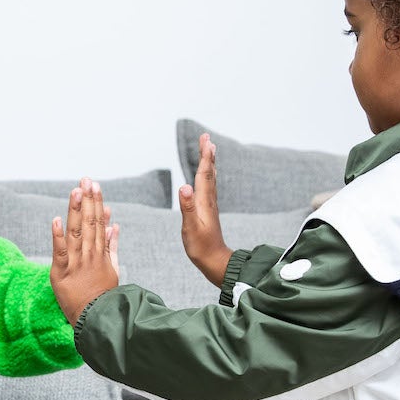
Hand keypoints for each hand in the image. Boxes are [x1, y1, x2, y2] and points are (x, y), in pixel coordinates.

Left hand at [50, 179, 119, 326]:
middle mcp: (89, 254)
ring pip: (76, 232)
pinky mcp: (61, 273)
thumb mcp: (112, 268)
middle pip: (89, 223)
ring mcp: (75, 263)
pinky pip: (60, 252)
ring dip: (76, 211)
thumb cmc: (103, 294)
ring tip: (76, 191)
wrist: (95, 318)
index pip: (98, 222)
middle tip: (86, 180)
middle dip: (88, 200)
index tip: (95, 185)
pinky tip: (56, 220)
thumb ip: (112, 245)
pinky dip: (57, 236)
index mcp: (100, 252)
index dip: (96, 202)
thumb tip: (113, 224)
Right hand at [178, 131, 230, 286]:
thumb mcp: (191, 228)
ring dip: (209, 164)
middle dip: (207, 155)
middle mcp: (209, 200)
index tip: (206, 140)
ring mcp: (209, 206)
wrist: (214, 261)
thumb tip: (184, 187)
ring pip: (210, 179)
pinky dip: (207, 177)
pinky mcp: (208, 212)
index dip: (205, 156)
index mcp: (204, 201)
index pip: (204, 174)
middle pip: (209, 173)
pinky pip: (208, 188)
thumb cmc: (201, 247)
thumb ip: (187, 207)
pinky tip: (206, 178)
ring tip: (208, 152)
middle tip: (206, 138)